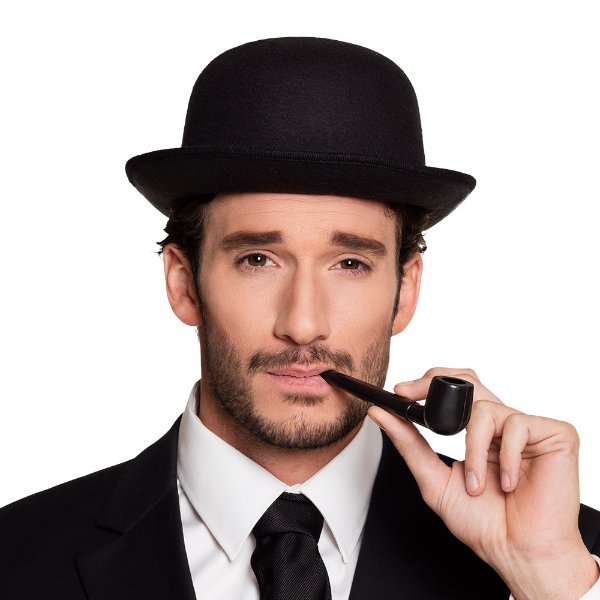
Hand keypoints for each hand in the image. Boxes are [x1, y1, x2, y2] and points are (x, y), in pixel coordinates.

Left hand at [368, 367, 598, 599]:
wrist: (518, 553)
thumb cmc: (483, 524)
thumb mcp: (434, 480)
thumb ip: (409, 444)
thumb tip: (381, 414)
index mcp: (478, 435)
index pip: (454, 394)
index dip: (426, 385)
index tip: (399, 392)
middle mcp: (500, 427)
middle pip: (469, 382)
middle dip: (437, 384)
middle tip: (413, 397)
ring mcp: (527, 429)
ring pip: (485, 408)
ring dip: (472, 449)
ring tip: (477, 483)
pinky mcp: (554, 434)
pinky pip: (517, 424)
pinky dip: (505, 456)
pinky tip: (508, 482)